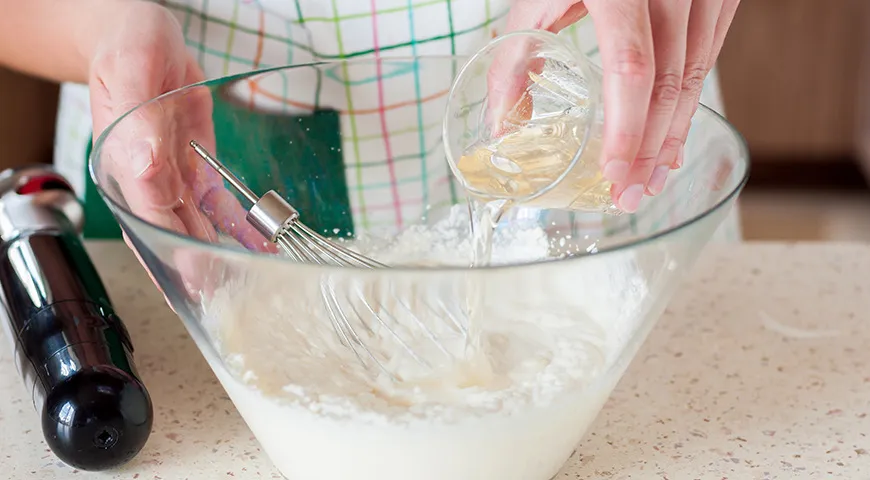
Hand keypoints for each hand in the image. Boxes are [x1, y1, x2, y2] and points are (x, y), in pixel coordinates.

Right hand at [88, 2, 272, 298]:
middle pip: (172, 234)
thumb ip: (138, 121)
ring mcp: (173, 176)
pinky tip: (261, 244)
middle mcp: (147, 179)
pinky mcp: (196, 168)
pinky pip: (217, 205)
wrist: (141, 38)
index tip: (197, 279)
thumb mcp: (131, 71)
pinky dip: (239, 226)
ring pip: (197, 227)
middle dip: (199, 268)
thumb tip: (145, 168)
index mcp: (123, 164)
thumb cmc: (127, 48)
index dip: (173, 253)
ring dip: (221, 255)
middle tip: (227, 298)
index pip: (148, 219)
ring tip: (250, 282)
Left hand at [494, 0, 739, 212]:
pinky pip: (708, 57)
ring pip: (696, 74)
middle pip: (669, 81)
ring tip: (653, 179)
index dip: (628, 128)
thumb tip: (502, 127)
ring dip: (674, 134)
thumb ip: (515, 60)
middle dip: (650, 147)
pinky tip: (673, 136)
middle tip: (632, 195)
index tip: (616, 175)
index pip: (632, 69)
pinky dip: (689, 103)